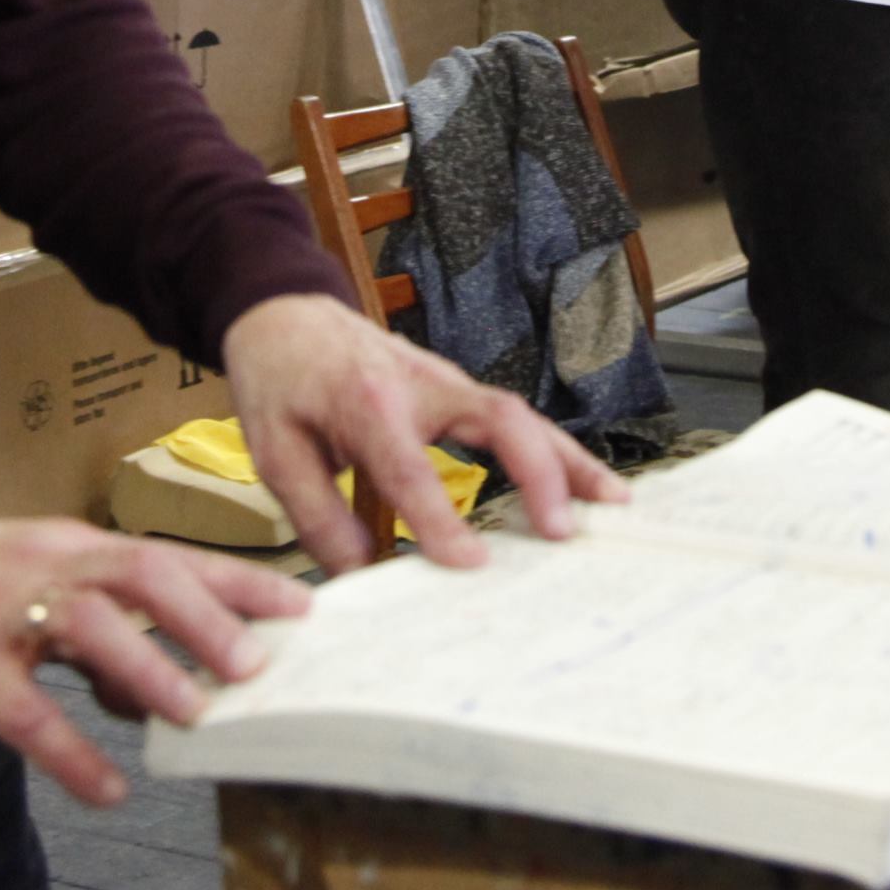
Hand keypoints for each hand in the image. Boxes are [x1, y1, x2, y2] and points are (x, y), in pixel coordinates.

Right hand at [0, 516, 310, 802]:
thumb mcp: (34, 585)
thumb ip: (100, 625)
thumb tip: (162, 679)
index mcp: (71, 546)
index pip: (169, 554)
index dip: (236, 580)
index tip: (300, 606)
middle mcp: (45, 567)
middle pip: (139, 573)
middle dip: (204, 615)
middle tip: (253, 663)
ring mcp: (1, 615)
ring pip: (87, 628)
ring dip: (147, 670)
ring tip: (194, 715)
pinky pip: (24, 713)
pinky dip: (70, 752)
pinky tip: (107, 789)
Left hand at [221, 292, 627, 572]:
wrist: (286, 315)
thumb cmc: (281, 383)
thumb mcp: (277, 452)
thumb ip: (318, 515)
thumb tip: (362, 574)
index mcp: (367, 402)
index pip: (409, 467)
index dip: (440, 519)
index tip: (470, 565)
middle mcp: (421, 385)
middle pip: (498, 419)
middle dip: (537, 473)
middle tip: (561, 530)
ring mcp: (448, 383)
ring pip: (522, 416)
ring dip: (567, 461)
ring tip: (612, 506)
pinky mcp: (459, 392)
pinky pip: (515, 421)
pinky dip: (555, 453)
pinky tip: (586, 486)